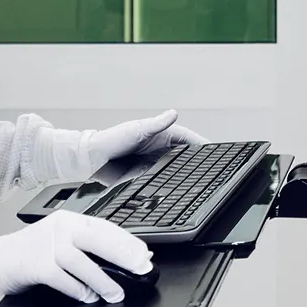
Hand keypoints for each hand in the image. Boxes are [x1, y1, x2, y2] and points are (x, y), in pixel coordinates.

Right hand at [0, 212, 152, 303]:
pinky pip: (63, 279)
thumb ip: (85, 249)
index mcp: (69, 220)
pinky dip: (78, 290)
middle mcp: (60, 228)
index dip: (128, 242)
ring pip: (83, 262)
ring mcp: (46, 245)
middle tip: (141, 269)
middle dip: (124, 255)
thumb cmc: (26, 253)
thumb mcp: (58, 243)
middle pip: (99, 239)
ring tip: (116, 294)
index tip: (145, 255)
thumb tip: (124, 261)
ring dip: (103, 280)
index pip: (105, 227)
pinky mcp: (35, 264)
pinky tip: (88, 297)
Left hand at [37, 109, 207, 181]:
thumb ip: (156, 124)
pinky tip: (178, 193)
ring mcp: (154, 164)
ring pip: (175, 171)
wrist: (90, 160)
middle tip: (214, 171)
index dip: (203, 146)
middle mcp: (159, 149)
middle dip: (198, 163)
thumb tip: (173, 114)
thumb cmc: (110, 139)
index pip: (188, 140)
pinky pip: (162, 183)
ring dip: (185, 176)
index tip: (217, 151)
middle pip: (185, 157)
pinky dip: (170, 186)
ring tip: (201, 183)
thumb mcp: (136, 130)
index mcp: (161, 135)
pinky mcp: (146, 177)